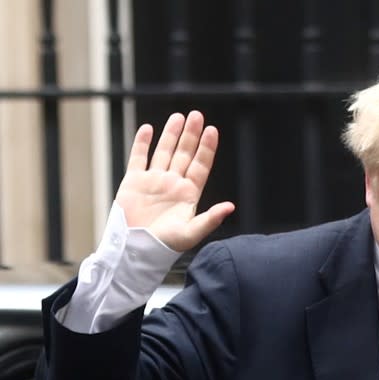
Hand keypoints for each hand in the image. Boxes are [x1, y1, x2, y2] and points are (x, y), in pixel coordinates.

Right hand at [114, 110, 234, 251]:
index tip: (212, 131)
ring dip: (171, 134)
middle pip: (184, 154)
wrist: (136, 250)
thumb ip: (211, 218)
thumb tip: (230, 207)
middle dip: (191, 135)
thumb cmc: (166, 245)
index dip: (207, 148)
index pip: (201, 165)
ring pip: (164, 152)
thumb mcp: (192, 232)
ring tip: (179, 117)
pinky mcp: (134, 182)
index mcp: (189, 194)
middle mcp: (173, 184)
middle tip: (197, 115)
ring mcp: (154, 181)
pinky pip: (139, 158)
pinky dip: (142, 143)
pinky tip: (148, 129)